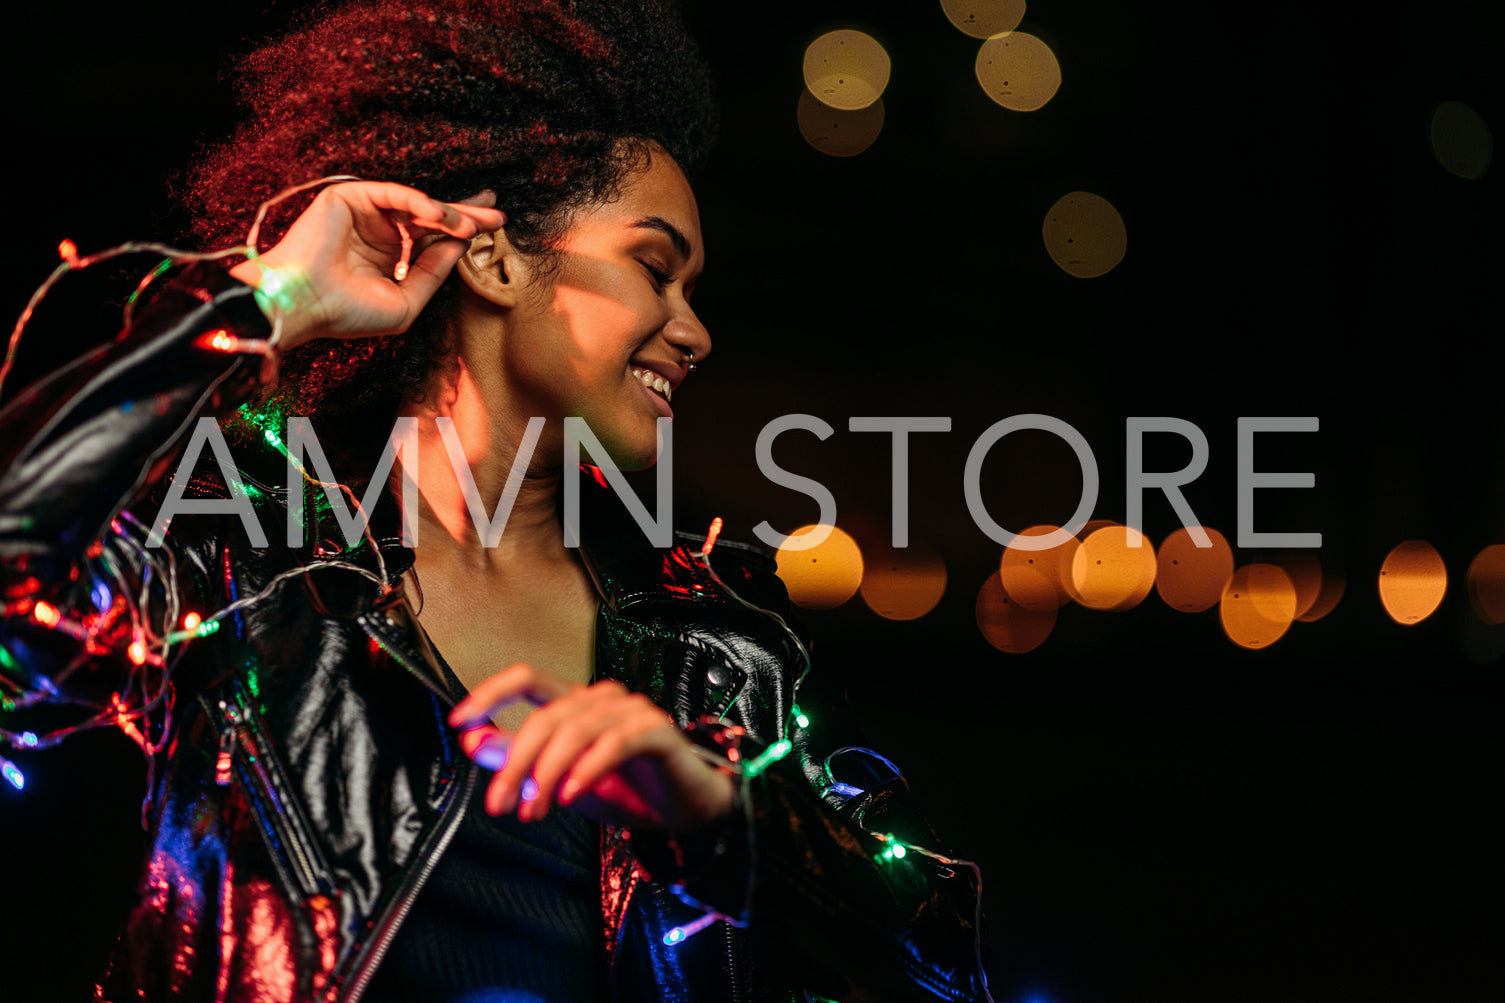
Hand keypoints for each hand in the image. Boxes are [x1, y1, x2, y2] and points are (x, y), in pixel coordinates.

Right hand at [229, 181, 504, 348]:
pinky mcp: (349, 197)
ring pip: (416, 205)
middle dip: (465, 214)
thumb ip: (433, 274)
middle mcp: (379, 233)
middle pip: (430, 217)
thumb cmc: (348, 313)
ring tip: (473, 225)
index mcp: (389, 257)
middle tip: (497, 213)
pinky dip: (418, 202)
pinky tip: (440, 214)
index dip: (462, 232)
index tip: (494, 227)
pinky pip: (392, 194)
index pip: (432, 238)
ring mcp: (364, 214)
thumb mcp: (406, 302)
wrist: (305, 305)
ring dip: (448, 213)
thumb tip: (461, 246)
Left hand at [448, 665, 736, 831]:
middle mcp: (602, 698)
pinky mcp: (656, 731)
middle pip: (546, 716)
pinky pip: (614, 743)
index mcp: (576, 703)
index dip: (491, 693)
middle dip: (515, 762)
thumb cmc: (626, 790)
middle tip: (499, 803)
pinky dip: (587, 769)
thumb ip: (519, 760)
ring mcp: (631, 711)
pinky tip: (570, 795)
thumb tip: (474, 741)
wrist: (684, 811)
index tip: (461, 720)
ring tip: (533, 810)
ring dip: (546, 774)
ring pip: (575, 731)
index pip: (527, 679)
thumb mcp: (560, 780)